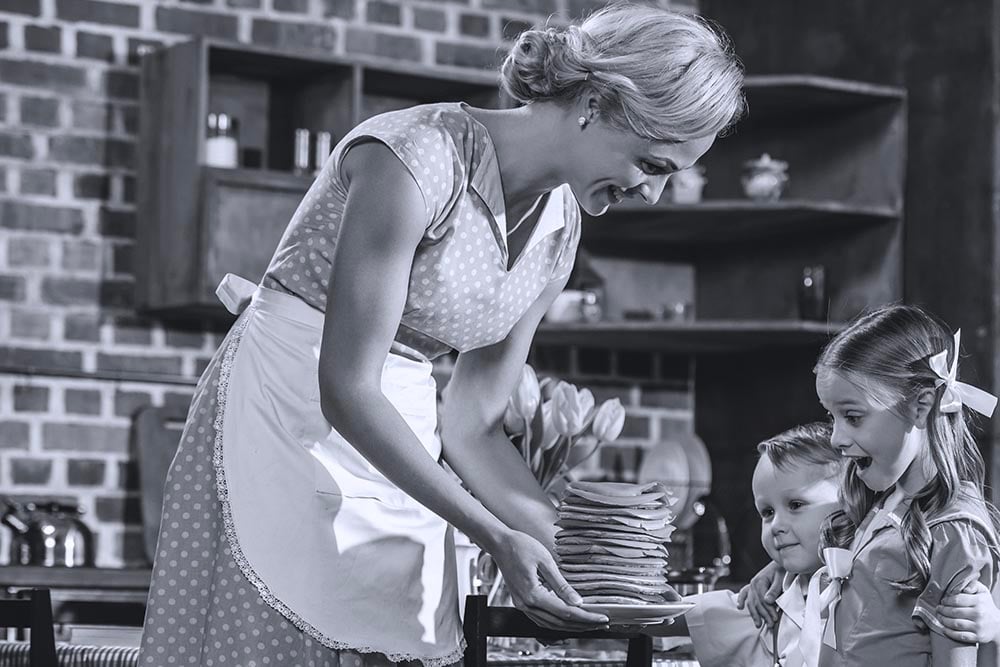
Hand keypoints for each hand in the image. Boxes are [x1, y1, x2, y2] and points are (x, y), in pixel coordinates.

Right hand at [490, 530, 609, 630]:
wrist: (500, 544)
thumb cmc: (520, 547)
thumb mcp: (545, 561)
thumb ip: (561, 584)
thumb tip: (577, 601)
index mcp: (532, 594)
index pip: (566, 613)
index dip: (586, 617)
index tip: (602, 619)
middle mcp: (526, 604)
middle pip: (559, 623)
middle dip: (582, 625)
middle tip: (601, 624)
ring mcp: (522, 605)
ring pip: (550, 624)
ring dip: (571, 626)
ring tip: (588, 623)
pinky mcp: (521, 602)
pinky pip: (541, 619)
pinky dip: (557, 623)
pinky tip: (568, 620)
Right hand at [736, 560, 783, 627]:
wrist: (780, 564)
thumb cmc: (782, 570)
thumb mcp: (781, 578)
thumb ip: (775, 590)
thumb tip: (768, 600)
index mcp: (759, 581)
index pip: (763, 600)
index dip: (769, 610)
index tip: (775, 618)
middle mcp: (753, 583)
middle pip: (756, 603)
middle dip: (763, 615)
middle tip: (770, 624)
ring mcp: (751, 585)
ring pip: (750, 602)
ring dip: (754, 614)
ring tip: (758, 624)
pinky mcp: (752, 586)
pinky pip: (744, 594)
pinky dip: (741, 600)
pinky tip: (740, 607)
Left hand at [937, 580, 999, 643]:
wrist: (998, 625)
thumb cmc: (986, 605)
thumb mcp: (982, 591)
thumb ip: (973, 584)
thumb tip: (964, 588)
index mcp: (979, 601)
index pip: (957, 600)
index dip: (946, 601)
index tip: (942, 601)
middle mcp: (979, 614)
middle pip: (954, 612)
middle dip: (943, 610)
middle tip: (938, 609)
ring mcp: (978, 627)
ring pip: (956, 624)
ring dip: (944, 620)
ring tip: (939, 617)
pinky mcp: (978, 637)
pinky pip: (960, 636)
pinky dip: (950, 633)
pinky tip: (944, 628)